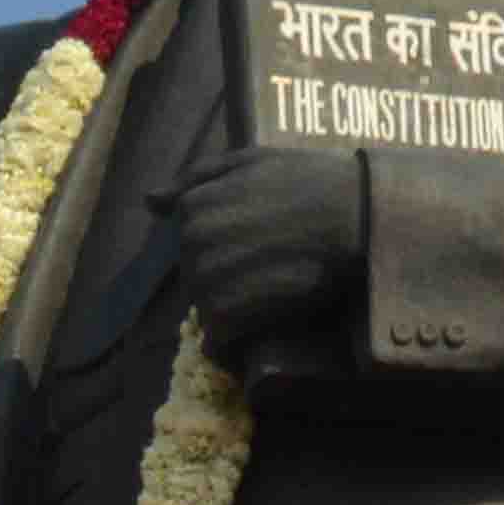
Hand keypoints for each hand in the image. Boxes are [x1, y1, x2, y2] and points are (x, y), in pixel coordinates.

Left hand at [176, 145, 367, 372]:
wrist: (354, 216)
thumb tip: (149, 201)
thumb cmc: (309, 181)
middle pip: (197, 278)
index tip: (262, 238)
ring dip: (236, 308)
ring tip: (275, 287)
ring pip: (207, 309)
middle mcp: (190, 246)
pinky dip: (238, 340)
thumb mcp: (250, 162)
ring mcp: (204, 283)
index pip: (193, 243)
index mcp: (192, 209)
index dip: (229, 244)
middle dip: (229, 276)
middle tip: (274, 263)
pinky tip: (267, 320)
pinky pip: (217, 343)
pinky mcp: (224, 318)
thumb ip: (196, 180)